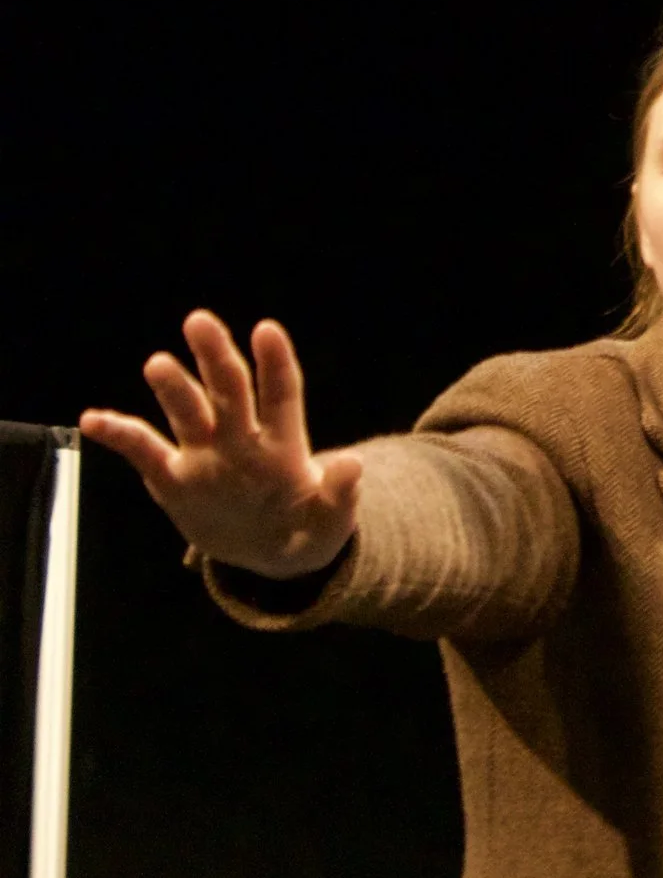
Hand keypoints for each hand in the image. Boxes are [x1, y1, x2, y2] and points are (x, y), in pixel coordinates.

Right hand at [79, 311, 361, 579]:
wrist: (269, 556)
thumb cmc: (307, 531)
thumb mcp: (330, 523)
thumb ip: (339, 496)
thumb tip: (354, 464)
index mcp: (284, 445)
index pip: (281, 394)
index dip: (275, 363)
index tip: (267, 329)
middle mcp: (241, 440)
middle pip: (229, 390)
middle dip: (215, 356)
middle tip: (199, 321)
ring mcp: (205, 456)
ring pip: (188, 412)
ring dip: (174, 388)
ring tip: (159, 364)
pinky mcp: (174, 480)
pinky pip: (144, 451)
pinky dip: (120, 435)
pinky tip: (93, 419)